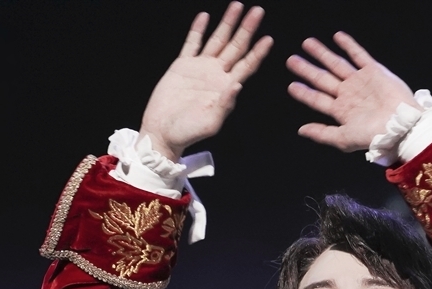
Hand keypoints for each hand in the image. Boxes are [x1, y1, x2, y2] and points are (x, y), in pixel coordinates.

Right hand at [139, 4, 272, 162]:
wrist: (163, 132)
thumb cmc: (188, 133)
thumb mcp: (210, 123)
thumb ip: (225, 104)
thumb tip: (237, 86)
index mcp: (226, 88)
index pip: (247, 65)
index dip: (258, 52)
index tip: (268, 38)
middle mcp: (216, 75)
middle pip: (236, 47)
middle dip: (247, 29)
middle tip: (257, 11)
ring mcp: (200, 68)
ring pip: (217, 40)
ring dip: (227, 23)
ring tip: (237, 6)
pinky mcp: (181, 66)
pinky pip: (192, 43)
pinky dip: (197, 30)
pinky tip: (204, 16)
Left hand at [286, 32, 416, 151]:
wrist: (402, 126)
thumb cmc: (375, 136)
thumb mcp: (344, 139)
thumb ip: (322, 133)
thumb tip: (301, 130)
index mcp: (341, 111)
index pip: (318, 99)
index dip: (304, 93)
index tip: (292, 85)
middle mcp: (348, 94)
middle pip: (323, 79)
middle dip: (307, 69)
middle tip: (291, 60)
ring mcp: (360, 81)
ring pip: (336, 64)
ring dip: (322, 54)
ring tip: (307, 43)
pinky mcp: (374, 71)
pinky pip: (358, 55)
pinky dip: (348, 45)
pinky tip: (337, 37)